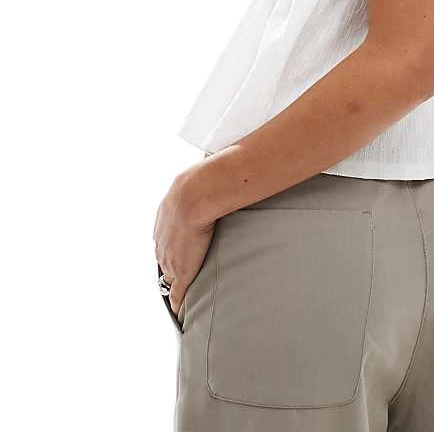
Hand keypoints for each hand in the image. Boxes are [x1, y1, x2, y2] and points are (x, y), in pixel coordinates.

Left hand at [153, 173, 215, 315]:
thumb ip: (203, 184)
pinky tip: (180, 312)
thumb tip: (220, 170)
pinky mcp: (181, 273)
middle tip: (176, 275)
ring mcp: (170, 258)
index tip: (178, 251)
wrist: (195, 196)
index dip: (173, 247)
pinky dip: (178, 303)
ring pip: (168, 277)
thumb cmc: (199, 184)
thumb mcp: (195, 181)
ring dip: (173, 285)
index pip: (165, 240)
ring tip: (179, 294)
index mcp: (164, 220)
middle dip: (169, 267)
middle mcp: (162, 241)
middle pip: (163, 260)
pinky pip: (177, 294)